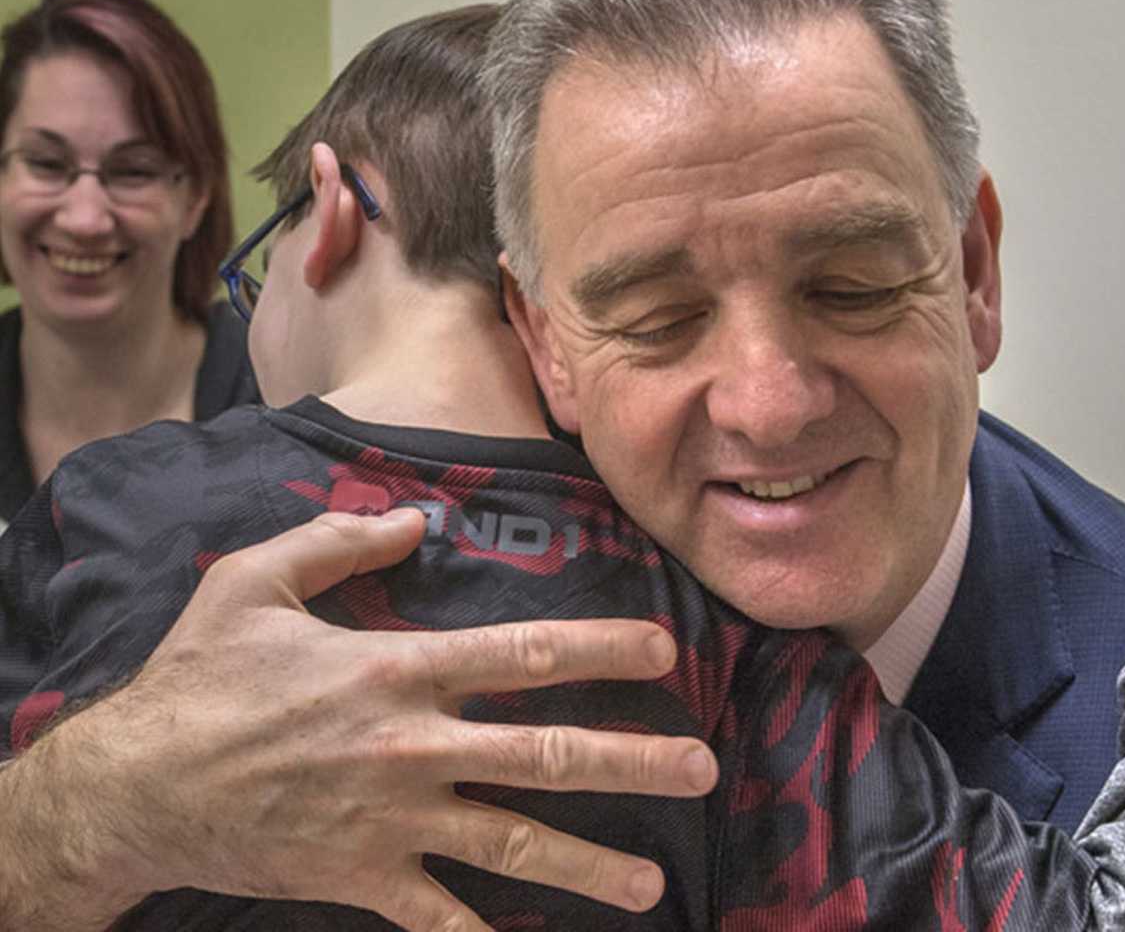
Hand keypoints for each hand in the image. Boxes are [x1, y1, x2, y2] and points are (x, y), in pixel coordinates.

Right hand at [21, 509, 714, 930]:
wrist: (134, 788)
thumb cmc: (199, 679)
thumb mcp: (254, 580)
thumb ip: (341, 542)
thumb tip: (417, 520)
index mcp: (397, 668)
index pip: (524, 654)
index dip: (603, 651)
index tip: (665, 653)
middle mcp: (413, 747)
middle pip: (545, 756)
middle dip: (633, 763)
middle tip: (703, 771)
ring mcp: (393, 820)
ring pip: (513, 845)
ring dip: (588, 865)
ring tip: (653, 886)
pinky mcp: (363, 879)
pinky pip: (439, 920)